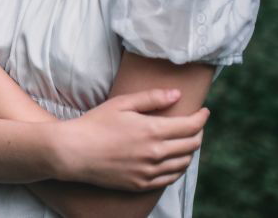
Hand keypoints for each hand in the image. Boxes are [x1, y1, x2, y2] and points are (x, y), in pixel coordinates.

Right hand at [44, 89, 209, 191]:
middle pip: (191, 145)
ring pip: (183, 163)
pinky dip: (177, 168)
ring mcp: (149, 172)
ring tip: (186, 141)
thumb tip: (177, 94)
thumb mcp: (122, 104)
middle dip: (198, 132)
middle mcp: (155, 154)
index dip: (201, 117)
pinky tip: (173, 160)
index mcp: (152, 131)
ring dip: (189, 151)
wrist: (73, 153)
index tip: (204, 111)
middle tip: (195, 124)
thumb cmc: (95, 124)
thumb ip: (151, 98)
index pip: (190, 126)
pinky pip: (170, 178)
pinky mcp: (141, 184)